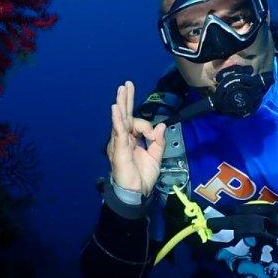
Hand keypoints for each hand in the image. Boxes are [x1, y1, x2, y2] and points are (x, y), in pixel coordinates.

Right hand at [106, 80, 166, 197]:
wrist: (136, 192)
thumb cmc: (143, 176)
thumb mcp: (156, 156)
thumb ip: (158, 141)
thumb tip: (161, 125)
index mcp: (132, 139)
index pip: (138, 123)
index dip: (147, 126)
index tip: (153, 136)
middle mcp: (124, 139)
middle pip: (125, 115)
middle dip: (126, 99)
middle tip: (126, 84)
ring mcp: (119, 143)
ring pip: (121, 120)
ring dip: (122, 104)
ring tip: (122, 89)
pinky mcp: (119, 149)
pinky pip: (118, 132)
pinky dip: (117, 119)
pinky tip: (116, 108)